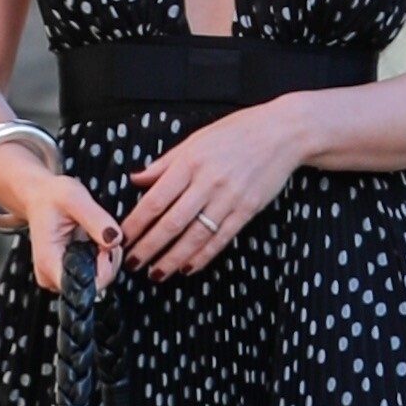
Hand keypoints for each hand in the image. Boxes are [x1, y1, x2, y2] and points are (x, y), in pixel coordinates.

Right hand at [8, 159, 125, 296]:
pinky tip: (95, 241)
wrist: (40, 197)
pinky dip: (102, 258)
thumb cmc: (52, 197)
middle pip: (95, 285)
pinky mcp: (68, 274)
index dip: (105, 269)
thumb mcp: (75, 198)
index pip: (85, 287)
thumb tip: (115, 240)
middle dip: (108, 260)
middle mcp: (51, 277)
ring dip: (107, 258)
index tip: (105, 245)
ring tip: (97, 235)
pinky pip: (95, 275)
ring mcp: (59, 278)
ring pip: (98, 281)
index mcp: (49, 262)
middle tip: (103, 234)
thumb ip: (96, 219)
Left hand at [122, 101, 303, 279]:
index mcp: (189, 162)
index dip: (136, 223)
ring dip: (173, 259)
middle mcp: (207, 182)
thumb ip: (166, 163)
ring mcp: (229, 198)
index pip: (155, 200)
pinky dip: (203, 256)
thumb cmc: (238, 132)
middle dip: (149, 247)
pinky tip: (188, 267)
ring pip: (195, 236)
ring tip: (156, 273)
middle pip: (171, 223)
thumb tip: (136, 178)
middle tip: (132, 263)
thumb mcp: (196, 139)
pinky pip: (221, 239)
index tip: (122, 238)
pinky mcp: (247, 210)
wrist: (283, 132)